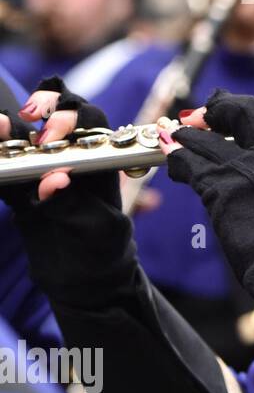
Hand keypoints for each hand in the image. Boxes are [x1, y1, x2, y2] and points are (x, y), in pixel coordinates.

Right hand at [0, 77, 137, 306]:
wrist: (84, 281)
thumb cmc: (104, 250)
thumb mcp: (98, 228)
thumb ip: (74, 204)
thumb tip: (53, 180)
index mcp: (100, 164)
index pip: (91, 123)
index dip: (73, 117)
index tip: (54, 133)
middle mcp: (71, 162)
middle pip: (55, 120)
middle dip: (45, 111)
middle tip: (34, 125)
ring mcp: (41, 174)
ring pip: (21, 141)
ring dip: (7, 130)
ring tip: (1, 126)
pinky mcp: (18, 194)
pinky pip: (2, 171)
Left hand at [164, 83, 253, 299]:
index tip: (247, 108)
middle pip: (241, 107)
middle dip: (218, 108)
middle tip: (204, 117)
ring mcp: (244, 168)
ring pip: (202, 135)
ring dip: (185, 137)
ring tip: (178, 141)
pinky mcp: (219, 189)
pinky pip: (186, 162)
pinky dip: (176, 161)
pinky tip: (177, 167)